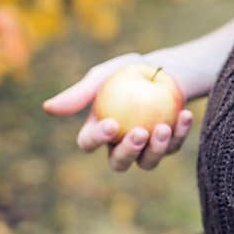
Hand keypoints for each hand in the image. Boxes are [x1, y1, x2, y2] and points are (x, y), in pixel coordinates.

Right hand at [42, 51, 193, 171]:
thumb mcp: (105, 75)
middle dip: (128, 152)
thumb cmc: (128, 71)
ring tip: (164, 126)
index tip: (111, 123)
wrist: (164, 70)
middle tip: (140, 133)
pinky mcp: (169, 145)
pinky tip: (185, 114)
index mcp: (98, 131)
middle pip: (118, 163)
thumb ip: (80, 93)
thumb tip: (47, 108)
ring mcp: (145, 149)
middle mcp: (119, 146)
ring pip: (147, 163)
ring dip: (157, 149)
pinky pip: (173, 146)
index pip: (89, 143)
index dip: (97, 139)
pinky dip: (180, 132)